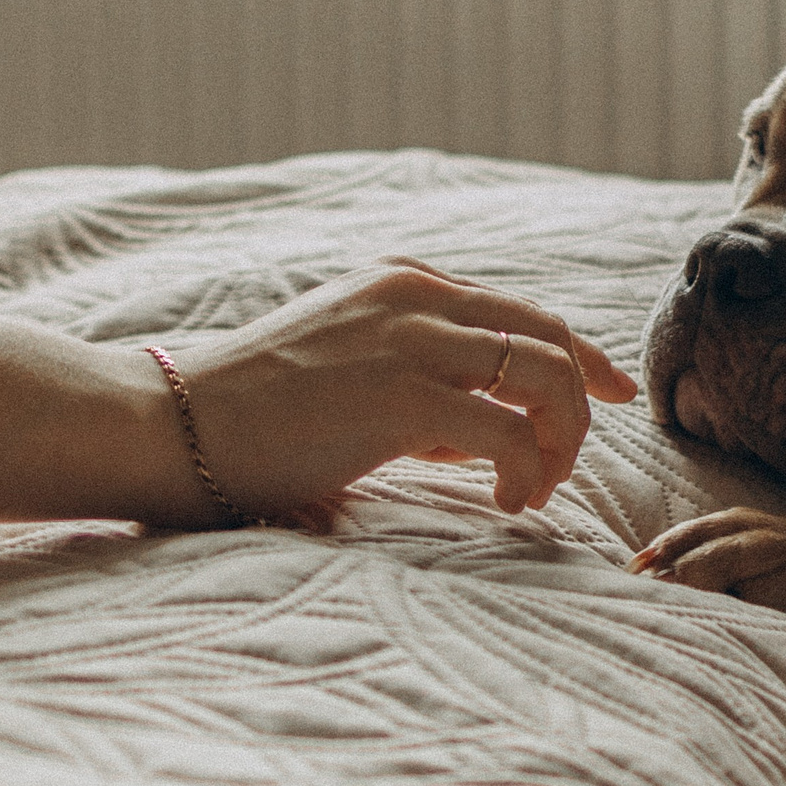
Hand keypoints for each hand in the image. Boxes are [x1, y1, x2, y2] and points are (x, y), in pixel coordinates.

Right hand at [170, 258, 636, 516]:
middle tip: (577, 458)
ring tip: (534, 489)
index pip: (520, 310)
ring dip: (561, 439)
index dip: (579, 355)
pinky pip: (510, 431)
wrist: (174, 423)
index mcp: (402, 281)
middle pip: (547, 335)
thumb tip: (480, 435)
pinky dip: (529, 470)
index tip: (611, 394)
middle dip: (584, 398)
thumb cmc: (250, 415)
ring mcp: (411, 340)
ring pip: (545, 375)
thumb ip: (418, 387)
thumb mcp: (347, 373)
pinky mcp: (404, 395)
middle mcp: (414, 296)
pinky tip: (508, 504)